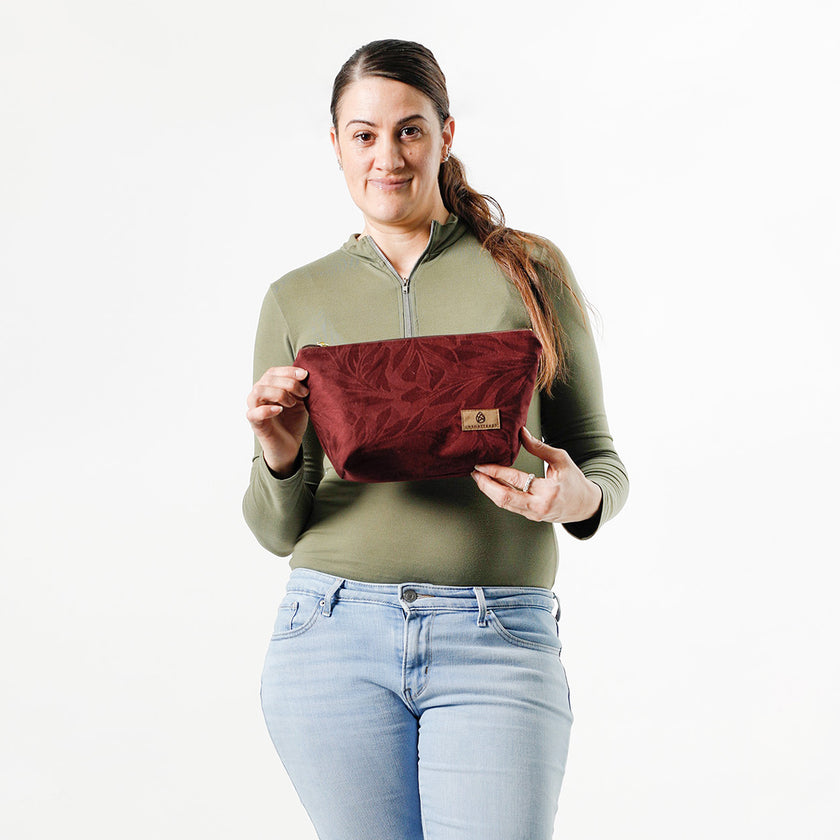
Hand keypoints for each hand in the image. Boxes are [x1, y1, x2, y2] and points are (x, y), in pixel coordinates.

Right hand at [246, 366, 309, 476]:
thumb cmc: (292, 422)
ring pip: (259, 391)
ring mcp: (254, 409)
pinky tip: (280, 410)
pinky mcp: (255, 423)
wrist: (289, 447)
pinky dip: (267, 409)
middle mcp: (258, 396)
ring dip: (279, 393)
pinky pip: (254, 413)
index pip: (273, 372)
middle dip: (289, 383)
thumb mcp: (300, 402)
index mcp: (268, 388)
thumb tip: (306, 376)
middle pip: (267, 379)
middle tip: (304, 392)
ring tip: (292, 403)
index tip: (305, 375)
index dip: (288, 371)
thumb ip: (300, 389)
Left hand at [471, 428, 601, 523]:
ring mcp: (533, 515)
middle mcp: (538, 506)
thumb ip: (539, 447)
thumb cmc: (575, 481)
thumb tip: (521, 433)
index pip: (515, 480)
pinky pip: (509, 506)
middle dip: (485, 484)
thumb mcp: (562, 459)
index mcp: (548, 491)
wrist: (586, 506)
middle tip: (474, 472)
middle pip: (503, 497)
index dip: (495, 471)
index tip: (482, 463)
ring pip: (504, 504)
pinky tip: (491, 485)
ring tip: (478, 477)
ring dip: (488, 490)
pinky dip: (497, 495)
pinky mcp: (530, 517)